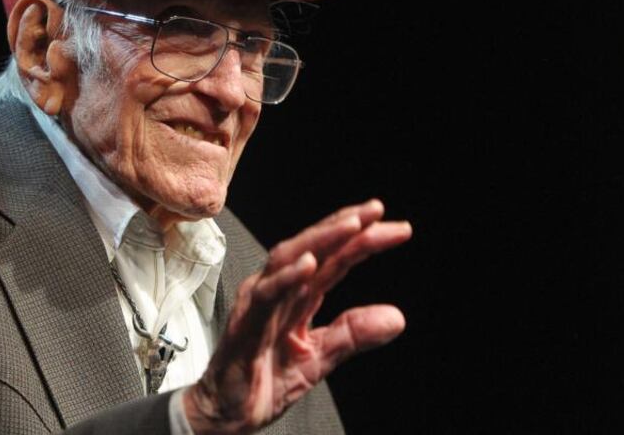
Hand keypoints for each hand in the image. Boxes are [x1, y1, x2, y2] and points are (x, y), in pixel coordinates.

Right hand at [185, 199, 411, 433]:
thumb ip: (353, 333)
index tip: (396, 229)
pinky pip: (266, 295)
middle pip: (311, 248)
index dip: (362, 240)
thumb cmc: (262, 380)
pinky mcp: (246, 324)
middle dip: (343, 226)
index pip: (333, 259)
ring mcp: (258, 303)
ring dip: (319, 240)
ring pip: (287, 259)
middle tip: (376, 211)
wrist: (227, 413)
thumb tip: (397, 317)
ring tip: (350, 226)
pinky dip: (287, 277)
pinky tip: (309, 265)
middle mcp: (277, 290)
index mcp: (297, 295)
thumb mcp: (320, 356)